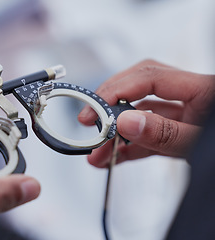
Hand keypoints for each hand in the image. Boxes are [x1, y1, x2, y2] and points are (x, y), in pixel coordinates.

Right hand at [78, 60, 214, 166]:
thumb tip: (127, 121)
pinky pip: (148, 134)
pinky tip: (113, 158)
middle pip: (139, 86)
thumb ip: (165, 133)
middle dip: (109, 103)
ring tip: (96, 152)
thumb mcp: (200, 143)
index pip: (148, 76)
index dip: (116, 90)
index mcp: (202, 88)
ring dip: (116, 133)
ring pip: (140, 114)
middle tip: (88, 121)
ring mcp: (183, 114)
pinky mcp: (178, 132)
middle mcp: (189, 96)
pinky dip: (129, 147)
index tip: (95, 109)